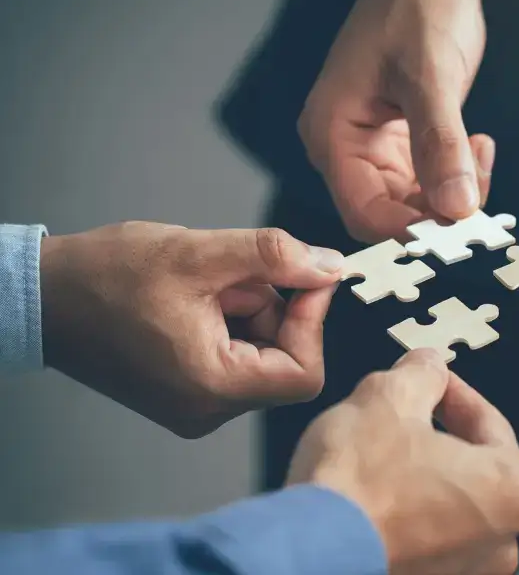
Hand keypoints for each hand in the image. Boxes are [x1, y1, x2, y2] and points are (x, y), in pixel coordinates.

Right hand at [39, 221, 342, 436]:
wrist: (42, 297)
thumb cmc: (106, 277)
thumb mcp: (199, 253)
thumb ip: (275, 258)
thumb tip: (330, 266)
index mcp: (212, 388)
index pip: (304, 373)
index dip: (315, 320)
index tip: (309, 276)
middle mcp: (207, 410)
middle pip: (285, 361)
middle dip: (274, 308)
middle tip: (235, 274)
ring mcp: (197, 405)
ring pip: (262, 353)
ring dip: (251, 309)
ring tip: (205, 283)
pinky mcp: (187, 392)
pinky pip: (237, 356)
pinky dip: (233, 320)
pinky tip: (198, 296)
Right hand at [287, 349, 518, 574]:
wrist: (309, 550)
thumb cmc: (358, 488)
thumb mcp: (390, 397)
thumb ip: (422, 373)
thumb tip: (428, 367)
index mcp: (513, 492)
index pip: (488, 422)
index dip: (452, 391)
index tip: (432, 379)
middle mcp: (500, 543)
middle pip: (469, 466)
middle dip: (435, 436)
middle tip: (401, 412)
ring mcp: (463, 572)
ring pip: (443, 503)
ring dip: (416, 476)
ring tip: (376, 454)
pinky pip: (421, 537)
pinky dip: (401, 515)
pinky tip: (368, 495)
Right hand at [299, 0, 493, 242]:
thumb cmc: (414, 7)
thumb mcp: (430, 78)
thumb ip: (441, 145)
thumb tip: (456, 208)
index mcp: (332, 135)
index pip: (364, 212)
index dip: (409, 231)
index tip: (455, 233)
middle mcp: (346, 149)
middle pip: (389, 214)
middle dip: (437, 215)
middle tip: (480, 199)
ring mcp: (373, 147)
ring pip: (412, 203)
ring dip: (453, 196)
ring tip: (480, 157)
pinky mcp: (401, 143)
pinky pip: (428, 181)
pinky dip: (456, 176)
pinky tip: (477, 147)